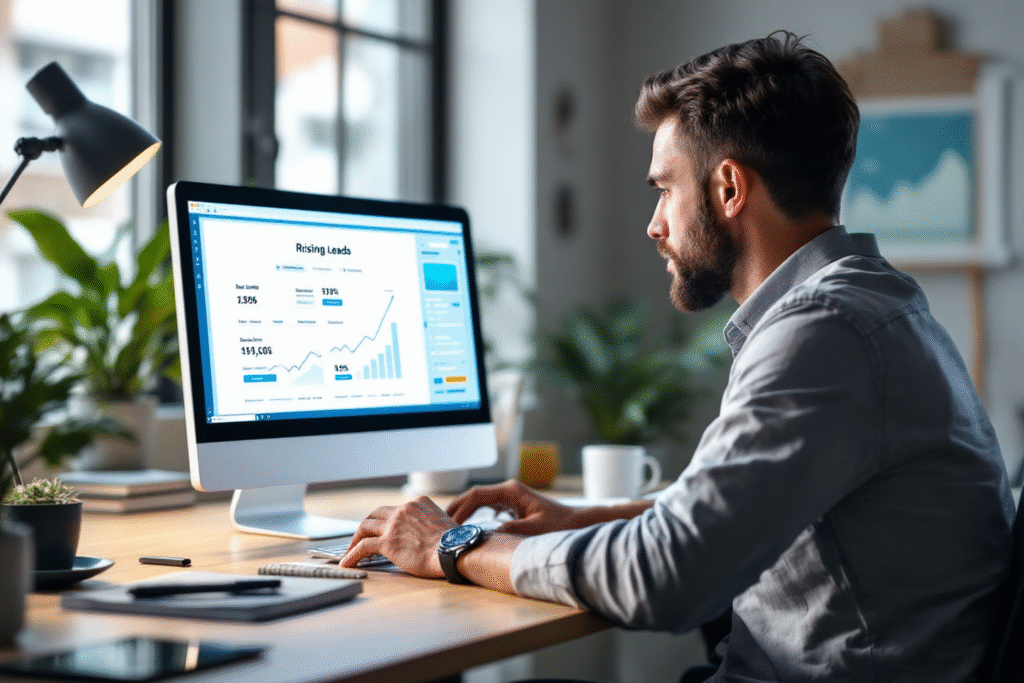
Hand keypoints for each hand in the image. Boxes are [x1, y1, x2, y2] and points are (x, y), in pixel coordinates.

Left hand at [341, 496, 454, 577]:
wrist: (454, 550)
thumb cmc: (455, 543)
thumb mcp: (444, 522)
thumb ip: (431, 523)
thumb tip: (429, 535)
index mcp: (418, 503)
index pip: (395, 509)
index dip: (386, 520)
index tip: (382, 529)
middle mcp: (403, 510)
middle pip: (376, 514)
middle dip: (367, 525)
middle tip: (361, 536)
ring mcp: (394, 525)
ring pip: (365, 526)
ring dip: (355, 538)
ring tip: (350, 550)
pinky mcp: (387, 542)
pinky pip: (362, 546)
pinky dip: (352, 554)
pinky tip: (347, 563)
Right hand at [447, 480, 580, 535]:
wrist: (576, 523)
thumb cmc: (560, 525)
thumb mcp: (536, 530)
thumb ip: (513, 531)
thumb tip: (489, 534)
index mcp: (511, 491)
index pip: (477, 495)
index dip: (460, 508)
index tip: (449, 523)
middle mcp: (508, 491)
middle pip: (474, 496)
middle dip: (457, 508)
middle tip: (440, 524)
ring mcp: (509, 497)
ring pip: (479, 501)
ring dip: (464, 512)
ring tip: (449, 527)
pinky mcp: (512, 506)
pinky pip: (487, 508)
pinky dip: (474, 516)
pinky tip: (467, 528)